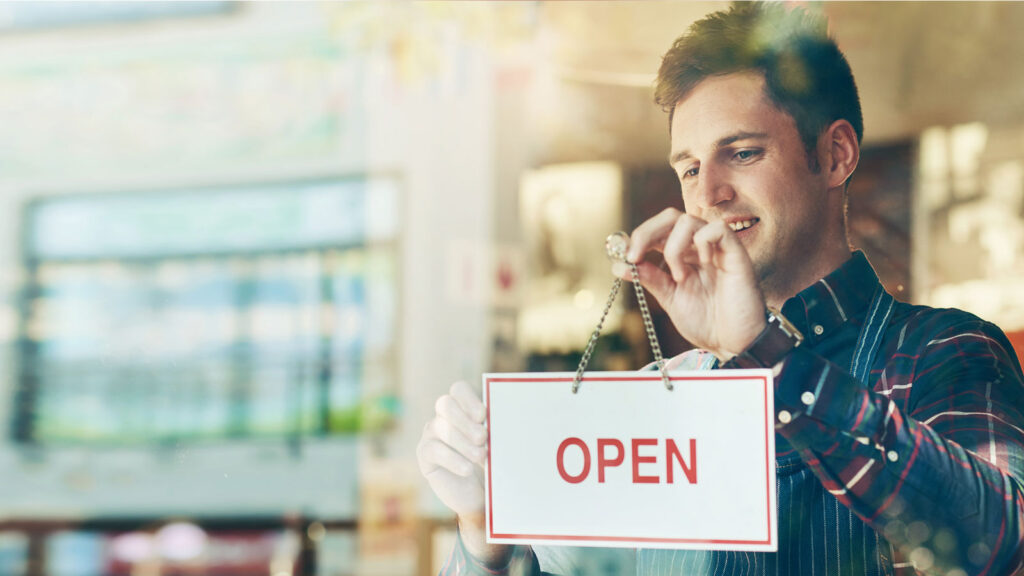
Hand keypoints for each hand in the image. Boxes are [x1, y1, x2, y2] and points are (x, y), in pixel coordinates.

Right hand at [416, 381, 509, 563]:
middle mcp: (444, 416)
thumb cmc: (490, 462)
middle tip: (483, 437)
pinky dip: (453, 460)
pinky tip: (467, 469)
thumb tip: (508, 419)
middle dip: (465, 420)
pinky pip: (434, 450)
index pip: (459, 389)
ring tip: (481, 456)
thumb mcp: (496, 444)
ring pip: (442, 428)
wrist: (478, 493)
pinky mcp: (425, 454)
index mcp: (463, 406)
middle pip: (445, 404)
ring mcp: (432, 433)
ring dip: (463, 442)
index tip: (483, 416)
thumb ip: (496, 430)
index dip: (469, 399)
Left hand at [614, 208, 765, 359]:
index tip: (626, 257)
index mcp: (683, 255)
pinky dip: (702, 241)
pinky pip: (717, 229)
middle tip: (636, 256)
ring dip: (674, 247)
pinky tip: (702, 264)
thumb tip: (618, 265)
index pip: (659, 229)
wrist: (733, 344)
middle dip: (647, 232)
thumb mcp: (670, 298)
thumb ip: (649, 278)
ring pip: (689, 220)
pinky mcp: (736, 254)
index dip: (639, 236)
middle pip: (671, 216)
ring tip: (679, 277)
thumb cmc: (707, 322)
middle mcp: (699, 247)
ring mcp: (717, 249)